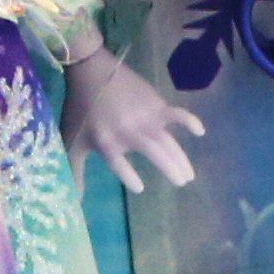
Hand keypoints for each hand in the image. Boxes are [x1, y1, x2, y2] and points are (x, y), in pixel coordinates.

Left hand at [63, 39, 203, 193]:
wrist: (91, 71)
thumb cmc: (81, 109)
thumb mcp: (73, 141)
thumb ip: (75, 171)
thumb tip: (75, 202)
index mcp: (107, 143)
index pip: (121, 167)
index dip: (131, 178)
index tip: (141, 188)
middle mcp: (130, 133)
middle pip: (156, 155)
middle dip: (171, 170)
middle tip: (182, 182)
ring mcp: (146, 119)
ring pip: (169, 142)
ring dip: (181, 158)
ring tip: (189, 174)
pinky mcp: (156, 105)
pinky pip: (177, 115)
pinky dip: (190, 121)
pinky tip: (200, 132)